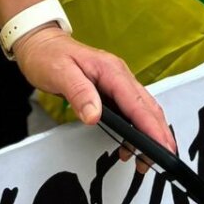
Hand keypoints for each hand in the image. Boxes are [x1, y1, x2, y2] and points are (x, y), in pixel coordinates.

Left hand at [11, 27, 174, 155]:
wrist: (40, 43)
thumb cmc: (48, 55)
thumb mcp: (59, 73)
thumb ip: (79, 93)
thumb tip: (95, 116)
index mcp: (111, 70)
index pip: (136, 102)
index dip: (151, 127)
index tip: (163, 148)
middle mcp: (119, 75)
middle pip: (147, 107)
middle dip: (159, 134)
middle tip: (163, 160)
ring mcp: (117, 82)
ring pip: (143, 109)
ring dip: (150, 133)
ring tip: (145, 160)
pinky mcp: (112, 90)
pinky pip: (132, 110)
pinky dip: (137, 129)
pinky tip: (129, 145)